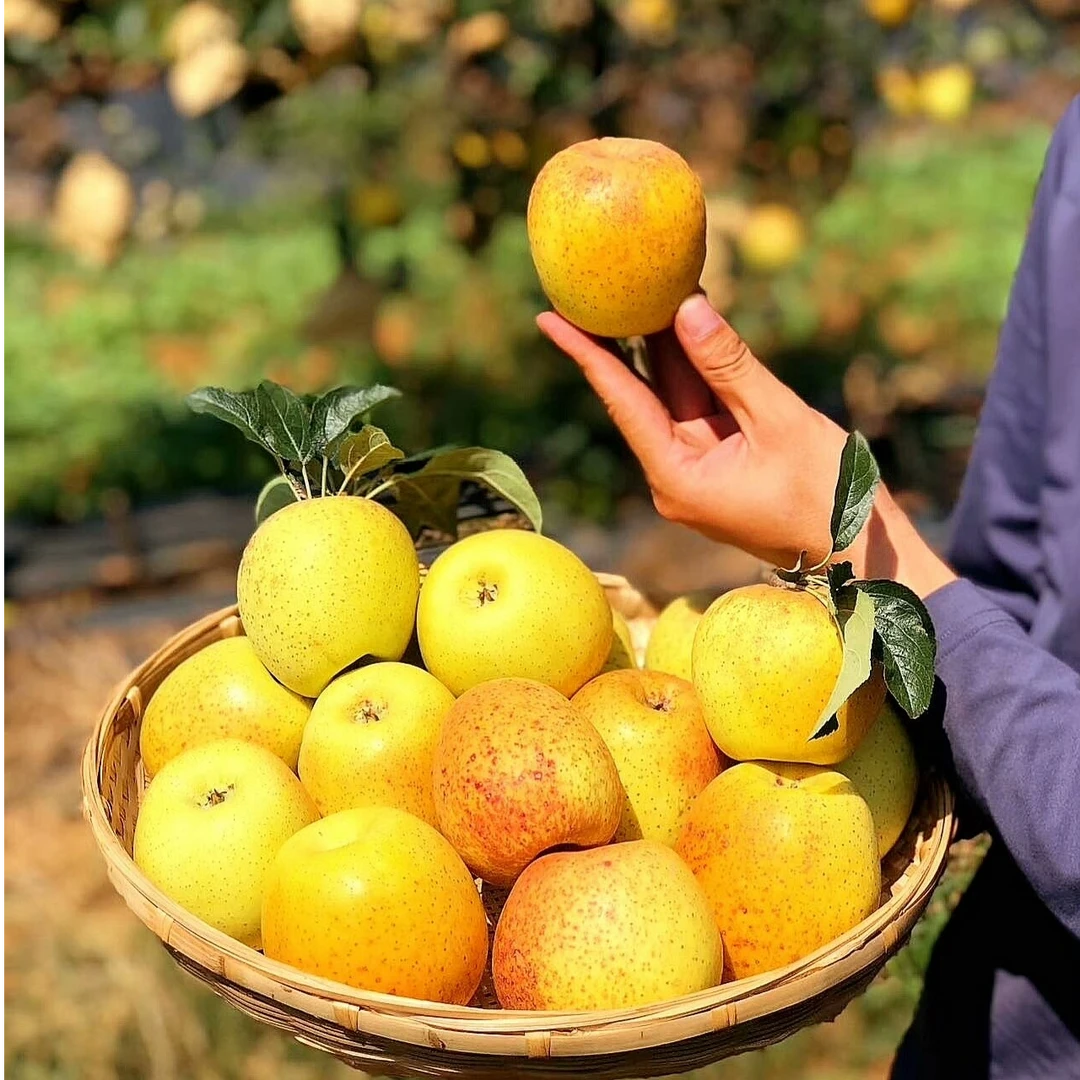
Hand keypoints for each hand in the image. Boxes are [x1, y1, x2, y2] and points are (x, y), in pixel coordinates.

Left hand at [538, 294, 954, 596]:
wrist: (863, 552)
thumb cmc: (827, 496)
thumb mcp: (778, 421)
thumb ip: (730, 365)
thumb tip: (686, 309)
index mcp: (677, 478)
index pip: (623, 402)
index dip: (587, 355)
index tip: (549, 318)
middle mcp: (675, 476)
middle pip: (643, 395)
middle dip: (623, 340)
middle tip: (596, 285)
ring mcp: (697, 471)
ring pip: (674, 397)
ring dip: (664, 346)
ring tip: (641, 288)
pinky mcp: (720, 465)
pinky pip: (701, 408)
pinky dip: (697, 369)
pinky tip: (685, 324)